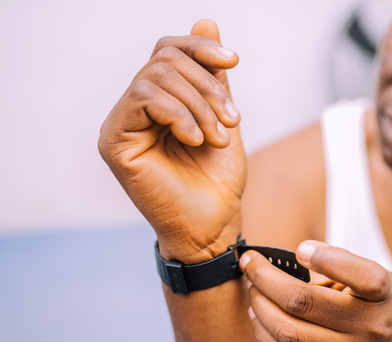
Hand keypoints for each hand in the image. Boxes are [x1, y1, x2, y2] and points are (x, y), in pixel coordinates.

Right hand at [98, 19, 245, 262]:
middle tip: (232, 120)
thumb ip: (212, 75)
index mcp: (160, 102)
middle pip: (164, 60)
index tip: (233, 60)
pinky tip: (197, 140)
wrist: (213, 225)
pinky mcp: (113, 141)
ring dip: (199, 104)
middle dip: (208, 85)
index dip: (200, 47)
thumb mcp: (223, 117)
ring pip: (156, 77)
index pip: (168, 51)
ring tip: (219, 136)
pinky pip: (144, 99)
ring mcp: (121, 124)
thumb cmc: (217, 180)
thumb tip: (206, 19)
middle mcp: (135, 109)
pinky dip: (179, 114)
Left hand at [240, 241, 391, 341]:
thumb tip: (301, 252)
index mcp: (385, 295)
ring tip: (253, 290)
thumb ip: (344, 261)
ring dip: (260, 308)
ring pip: (290, 335)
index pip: (364, 278)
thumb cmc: (386, 302)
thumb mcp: (380, 273)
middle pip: (305, 304)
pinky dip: (265, 335)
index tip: (300, 249)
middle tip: (251, 264)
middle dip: (267, 280)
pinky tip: (258, 316)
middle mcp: (369, 326)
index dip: (327, 259)